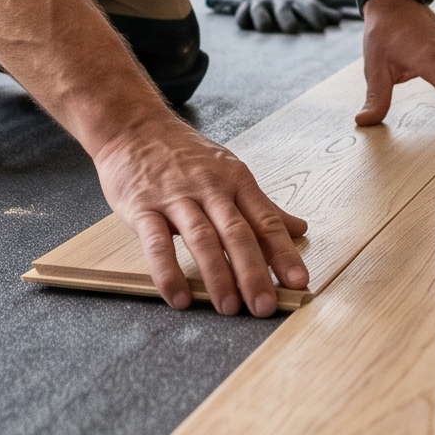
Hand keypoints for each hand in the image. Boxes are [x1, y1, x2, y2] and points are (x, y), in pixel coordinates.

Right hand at [92, 119, 310, 315]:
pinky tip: (178, 297)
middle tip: (264, 306)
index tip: (299, 282)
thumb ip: (263, 206)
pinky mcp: (143, 207)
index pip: (266, 221)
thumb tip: (300, 228)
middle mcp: (210, 188)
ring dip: (217, 275)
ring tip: (228, 307)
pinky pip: (156, 243)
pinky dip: (168, 271)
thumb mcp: (230, 171)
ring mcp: (176, 197)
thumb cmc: (186, 154)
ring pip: (202, 238)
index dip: (284, 253)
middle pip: (238, 233)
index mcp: (236, 180)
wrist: (134, 127)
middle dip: (253, 272)